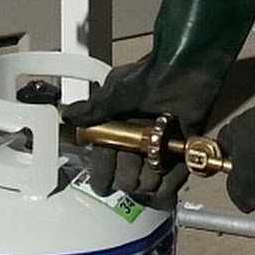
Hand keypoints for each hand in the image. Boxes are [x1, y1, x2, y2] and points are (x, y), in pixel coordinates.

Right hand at [65, 53, 216, 201]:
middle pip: (124, 178)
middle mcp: (135, 142)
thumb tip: (67, 116)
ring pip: (147, 184)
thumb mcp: (116, 91)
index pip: (103, 162)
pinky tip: (167, 171)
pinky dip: (170, 182)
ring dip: (149, 179)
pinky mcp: (179, 155)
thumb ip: (93, 110)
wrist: (186, 70)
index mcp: (117, 129)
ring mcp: (157, 150)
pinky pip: (171, 182)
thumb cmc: (150, 77)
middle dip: (128, 174)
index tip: (104, 184)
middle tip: (134, 155)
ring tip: (154, 159)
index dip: (103, 174)